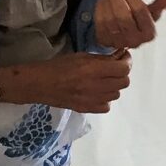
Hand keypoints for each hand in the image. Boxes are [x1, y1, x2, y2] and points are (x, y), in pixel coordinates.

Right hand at [0, 50, 130, 112]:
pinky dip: (105, 99)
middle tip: (114, 68)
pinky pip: (106, 106)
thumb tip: (119, 56)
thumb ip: (101, 59)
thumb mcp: (80, 56)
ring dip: (114, 86)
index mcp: (93, 69)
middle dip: (122, 73)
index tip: (123, 57)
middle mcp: (96, 85)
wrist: (39, 84)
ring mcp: (92, 99)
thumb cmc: (58, 66)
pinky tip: (97, 93)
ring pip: (117, 94)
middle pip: (124, 82)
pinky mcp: (87, 109)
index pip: (124, 68)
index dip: (127, 62)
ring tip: (104, 80)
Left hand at [94, 0, 165, 49]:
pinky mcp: (104, 41)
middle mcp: (135, 41)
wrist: (121, 39)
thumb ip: (162, 2)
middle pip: (123, 17)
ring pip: (110, 19)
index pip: (140, 12)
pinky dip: (100, 8)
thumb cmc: (137, 23)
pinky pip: (99, 22)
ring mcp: (118, 42)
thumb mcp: (151, 14)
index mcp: (149, 34)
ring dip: (107, 2)